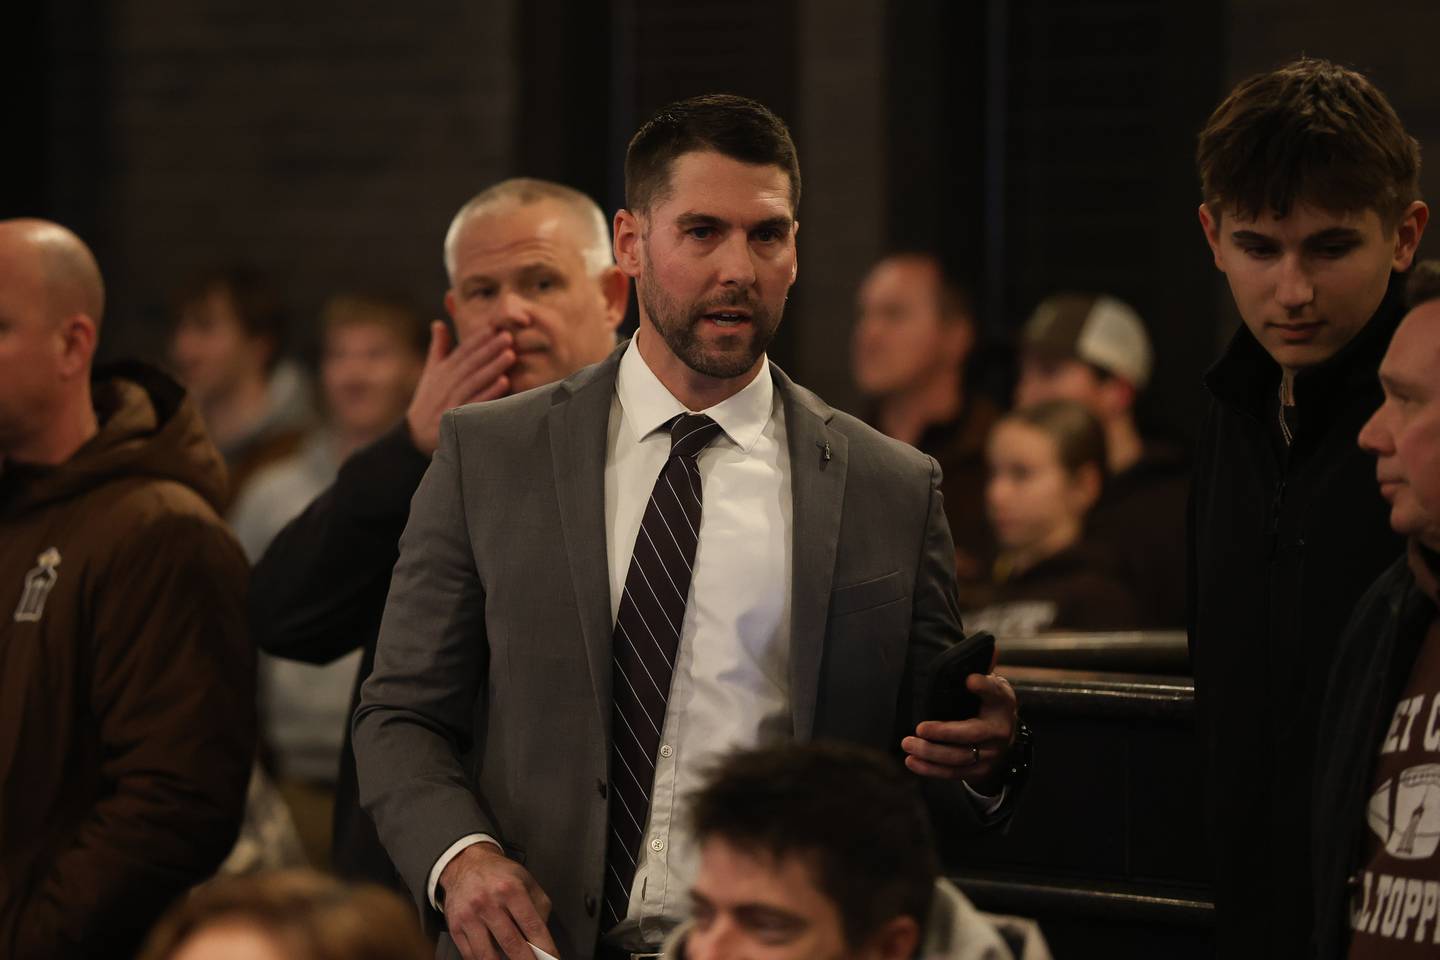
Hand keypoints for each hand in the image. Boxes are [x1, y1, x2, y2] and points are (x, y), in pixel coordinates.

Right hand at [407, 322, 514, 454]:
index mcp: (442, 371)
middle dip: (489, 349)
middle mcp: (445, 384)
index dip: (477, 339)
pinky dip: (489, 393)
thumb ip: (438, 348)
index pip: (461, 352)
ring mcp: (450, 401)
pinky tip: (504, 382)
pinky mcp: (456, 419)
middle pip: (470, 364)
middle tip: (508, 337)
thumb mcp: (431, 373)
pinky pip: (475, 404)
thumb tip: (438, 323)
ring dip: (492, 368)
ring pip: (474, 382)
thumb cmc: (429, 399)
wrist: (415, 435)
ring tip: (510, 355)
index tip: (494, 327)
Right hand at [440, 841, 558, 959]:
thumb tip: (542, 939)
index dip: (545, 948)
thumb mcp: (527, 881)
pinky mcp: (455, 927)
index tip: (552, 959)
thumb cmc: (499, 875)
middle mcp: (489, 902)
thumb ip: (539, 908)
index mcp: (511, 889)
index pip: (532, 926)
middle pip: (512, 943)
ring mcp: (469, 916)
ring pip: (488, 955)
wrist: (466, 864)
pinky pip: (471, 955)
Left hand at [902, 672, 1017, 792]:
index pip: (995, 693)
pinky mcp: (978, 771)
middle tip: (919, 728)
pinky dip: (931, 770)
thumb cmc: (989, 704)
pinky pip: (953, 773)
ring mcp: (990, 754)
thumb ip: (985, 670)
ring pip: (959, 757)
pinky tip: (912, 761)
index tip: (969, 680)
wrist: (1005, 736)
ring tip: (908, 744)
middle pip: (971, 733)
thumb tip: (989, 646)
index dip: (984, 686)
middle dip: (944, 733)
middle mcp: (999, 730)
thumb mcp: (992, 686)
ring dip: (931, 753)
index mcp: (1001, 703)